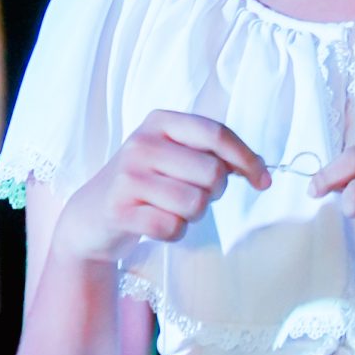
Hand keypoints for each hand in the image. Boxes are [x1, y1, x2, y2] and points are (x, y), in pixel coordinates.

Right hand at [52, 111, 269, 264]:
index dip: (247, 159)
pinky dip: (174, 232)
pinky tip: (157, 224)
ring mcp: (127, 176)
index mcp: (161, 122)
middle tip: (195, 195)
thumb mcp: (176, 156)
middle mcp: (142, 143)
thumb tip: (261, 169)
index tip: (263, 181)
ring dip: (193, 215)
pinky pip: (172, 227)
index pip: (217, 134)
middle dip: (214, 192)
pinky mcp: (118, 210)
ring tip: (172, 208)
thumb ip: (215, 154)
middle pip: (212, 172)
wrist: (91, 215)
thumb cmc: (147, 183)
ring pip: (195, 203)